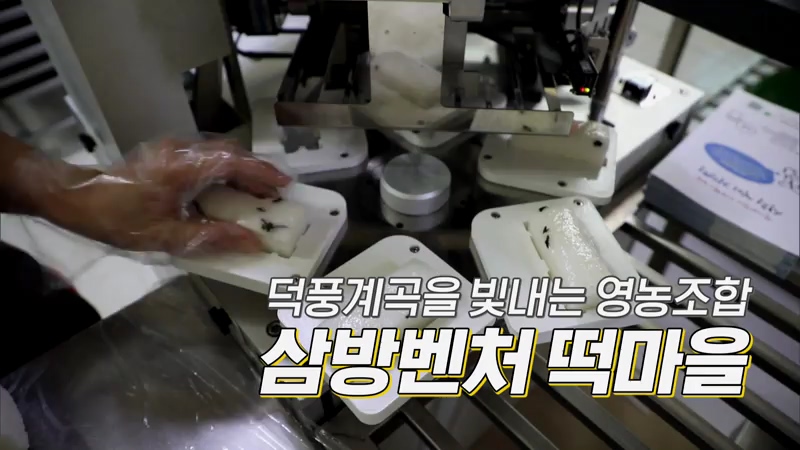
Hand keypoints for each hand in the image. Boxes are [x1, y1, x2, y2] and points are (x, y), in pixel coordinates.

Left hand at [45, 138, 290, 255]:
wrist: (75, 198)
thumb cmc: (119, 218)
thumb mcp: (167, 236)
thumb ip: (213, 237)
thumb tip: (253, 242)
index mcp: (184, 166)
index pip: (235, 162)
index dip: (263, 173)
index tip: (284, 185)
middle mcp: (182, 150)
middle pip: (231, 153)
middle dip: (257, 172)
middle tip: (276, 193)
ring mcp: (173, 149)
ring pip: (219, 154)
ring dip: (242, 171)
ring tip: (257, 194)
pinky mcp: (167, 155)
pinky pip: (205, 158)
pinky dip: (224, 172)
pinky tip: (228, 191)